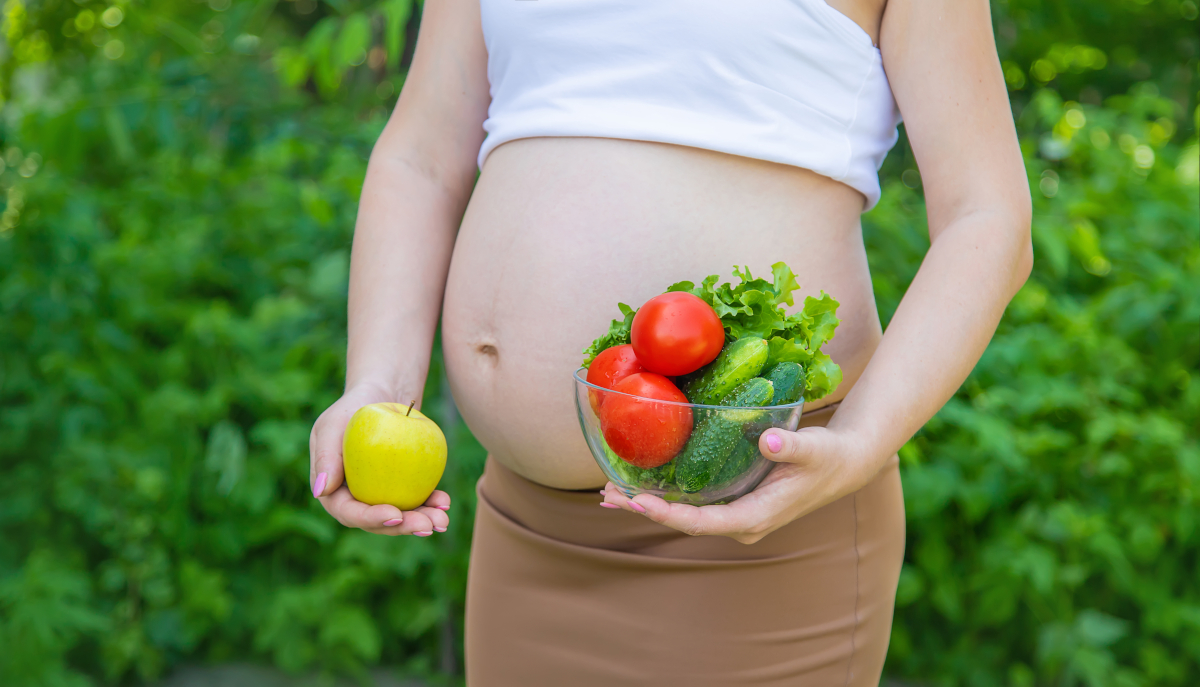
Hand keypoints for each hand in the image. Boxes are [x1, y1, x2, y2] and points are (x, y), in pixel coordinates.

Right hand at [309, 384, 450, 536]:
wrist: (382, 395)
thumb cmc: (353, 406)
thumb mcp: (332, 424)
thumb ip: (325, 456)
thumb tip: (321, 492)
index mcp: (333, 492)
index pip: (349, 513)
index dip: (371, 519)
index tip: (396, 514)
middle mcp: (355, 499)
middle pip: (378, 522)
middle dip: (404, 527)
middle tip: (429, 525)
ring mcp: (380, 495)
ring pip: (400, 516)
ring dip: (422, 521)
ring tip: (443, 520)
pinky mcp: (401, 487)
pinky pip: (416, 500)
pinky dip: (431, 503)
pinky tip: (445, 502)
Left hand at [601, 425, 876, 544]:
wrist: (844, 465)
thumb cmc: (829, 457)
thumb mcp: (814, 448)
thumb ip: (792, 446)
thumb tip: (770, 441)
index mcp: (756, 516)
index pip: (702, 522)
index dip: (668, 514)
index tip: (638, 502)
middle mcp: (741, 523)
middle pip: (684, 522)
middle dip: (645, 510)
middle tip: (607, 496)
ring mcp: (735, 515)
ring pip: (684, 515)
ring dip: (648, 504)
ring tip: (609, 494)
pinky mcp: (733, 502)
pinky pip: (692, 504)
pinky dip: (664, 496)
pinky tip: (638, 486)